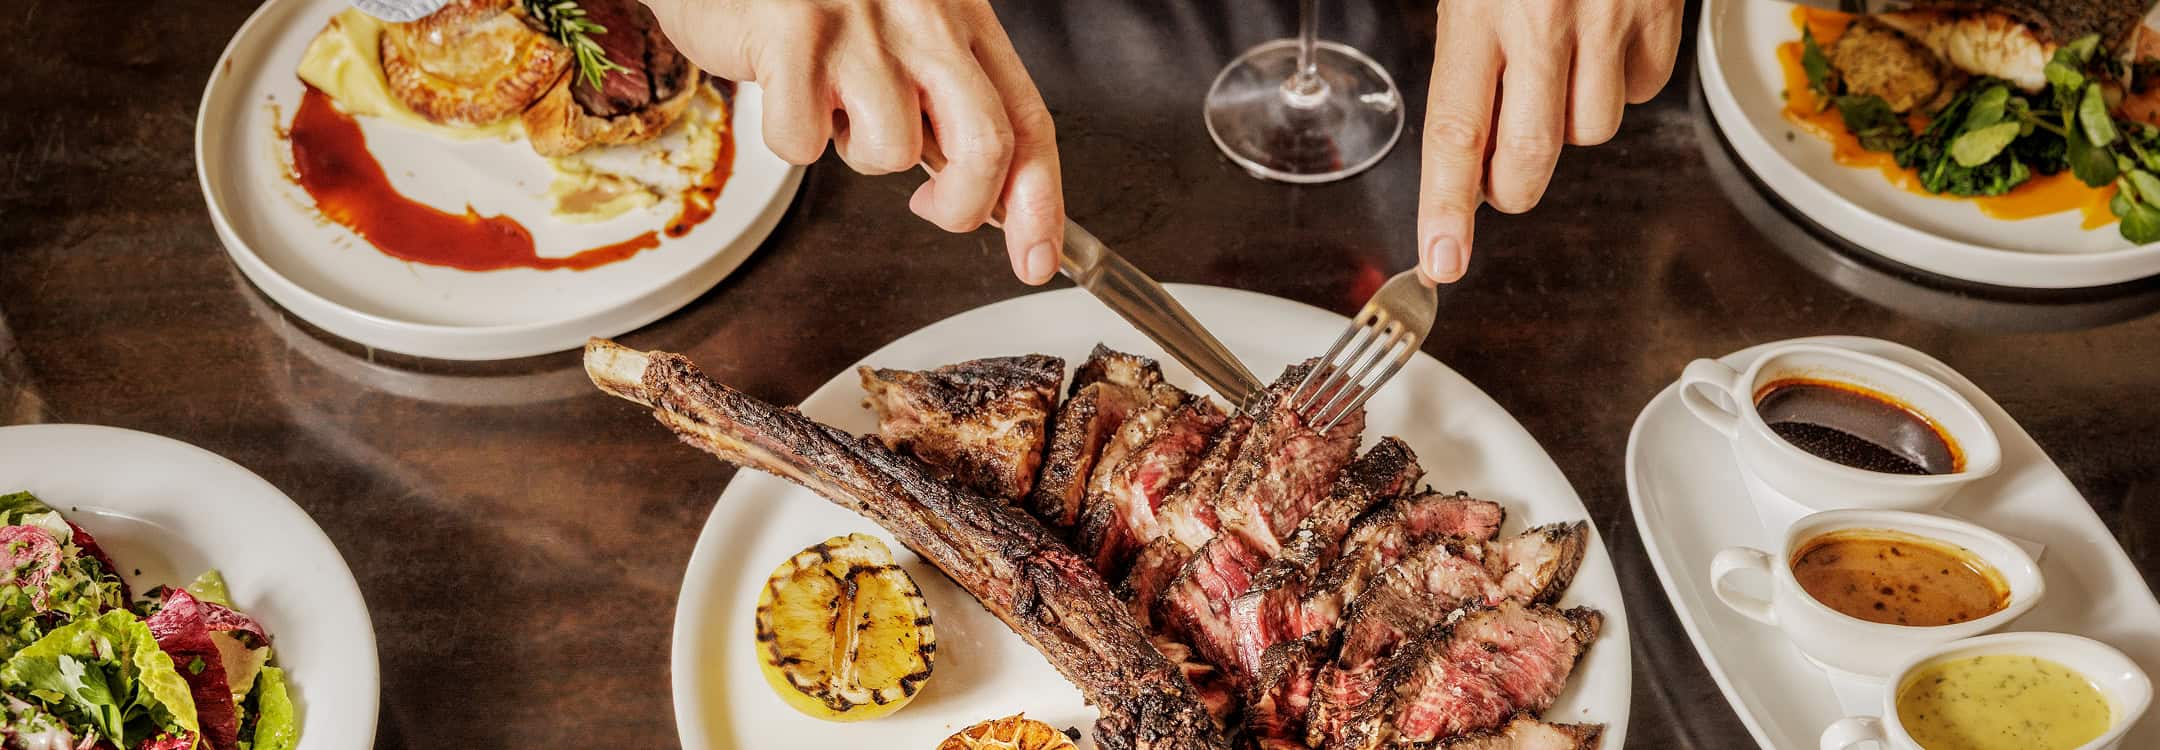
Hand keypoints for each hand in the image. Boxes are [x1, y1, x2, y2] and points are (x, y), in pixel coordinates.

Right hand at [641, 0, 1064, 283]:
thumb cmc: (824, 4)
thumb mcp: (909, 38)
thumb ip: (953, 104)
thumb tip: (996, 199)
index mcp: (964, 18)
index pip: (1027, 121)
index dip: (1041, 203)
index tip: (1037, 261)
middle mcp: (926, 15)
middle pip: (986, 146)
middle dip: (963, 206)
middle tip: (929, 210)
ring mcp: (861, 25)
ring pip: (892, 152)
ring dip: (857, 151)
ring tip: (835, 101)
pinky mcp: (793, 34)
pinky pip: (804, 141)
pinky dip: (790, 136)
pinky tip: (788, 87)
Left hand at [1415, 0, 1682, 283]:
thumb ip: (1470, 59)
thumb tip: (1471, 153)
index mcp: (1478, 10)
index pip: (1456, 131)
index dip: (1446, 206)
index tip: (1442, 259)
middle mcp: (1542, 19)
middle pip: (1529, 155)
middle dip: (1512, 186)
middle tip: (1502, 171)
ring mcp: (1607, 18)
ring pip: (1593, 131)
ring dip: (1572, 123)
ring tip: (1560, 65)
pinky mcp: (1660, 13)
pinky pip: (1644, 89)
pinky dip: (1624, 84)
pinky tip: (1604, 43)